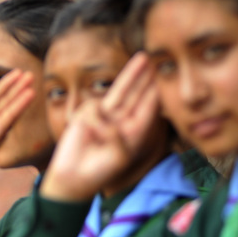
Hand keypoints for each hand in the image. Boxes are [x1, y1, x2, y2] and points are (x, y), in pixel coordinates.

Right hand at [41, 53, 158, 201]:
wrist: (73, 178)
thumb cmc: (99, 171)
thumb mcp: (119, 155)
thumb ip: (118, 135)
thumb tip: (106, 114)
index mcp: (133, 133)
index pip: (147, 108)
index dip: (155, 92)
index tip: (164, 77)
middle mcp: (119, 122)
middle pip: (134, 94)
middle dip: (143, 76)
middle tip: (152, 58)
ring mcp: (102, 117)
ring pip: (118, 91)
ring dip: (130, 75)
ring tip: (142, 59)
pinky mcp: (85, 115)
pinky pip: (94, 109)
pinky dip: (94, 120)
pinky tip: (91, 134)